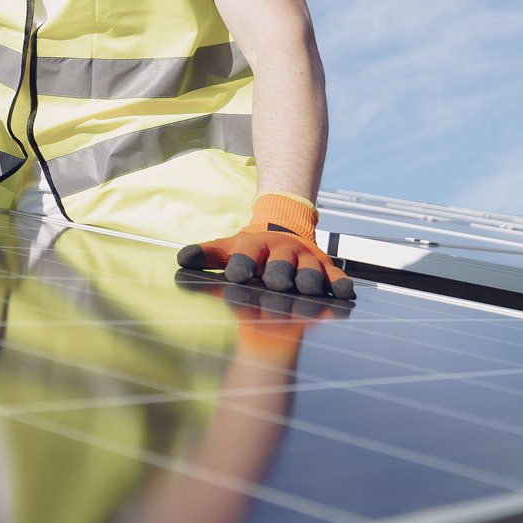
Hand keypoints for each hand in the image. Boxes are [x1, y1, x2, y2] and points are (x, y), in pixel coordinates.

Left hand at [177, 227, 353, 297]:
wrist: (285, 228)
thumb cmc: (252, 248)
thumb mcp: (228, 249)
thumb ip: (206, 255)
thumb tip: (181, 260)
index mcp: (257, 244)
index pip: (248, 253)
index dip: (243, 264)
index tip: (237, 277)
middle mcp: (284, 251)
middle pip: (283, 265)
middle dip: (279, 274)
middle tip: (275, 284)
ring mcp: (308, 260)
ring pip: (311, 271)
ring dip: (308, 281)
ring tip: (305, 289)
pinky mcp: (328, 269)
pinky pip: (337, 278)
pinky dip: (340, 285)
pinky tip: (341, 294)